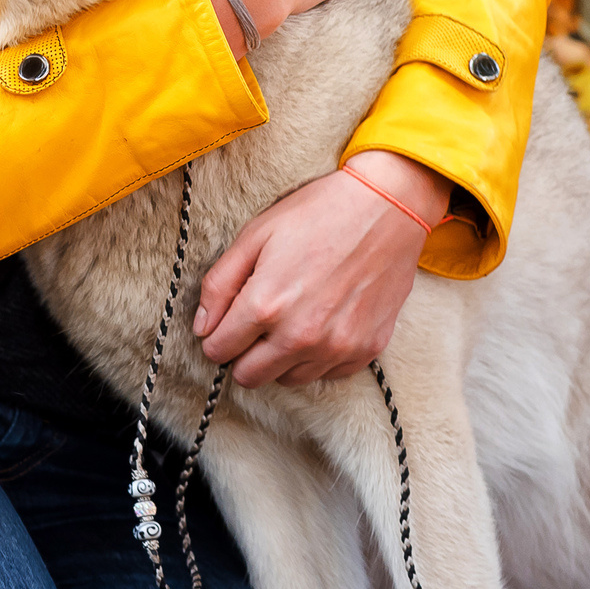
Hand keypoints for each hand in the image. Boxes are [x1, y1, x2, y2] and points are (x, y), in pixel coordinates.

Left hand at [191, 151, 450, 386]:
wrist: (387, 207)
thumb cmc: (317, 214)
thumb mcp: (255, 235)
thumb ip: (220, 284)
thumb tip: (203, 327)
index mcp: (266, 304)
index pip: (218, 350)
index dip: (216, 337)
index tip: (227, 323)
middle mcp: (300, 335)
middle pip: (250, 376)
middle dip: (243, 354)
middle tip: (255, 325)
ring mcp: (336, 346)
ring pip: (287, 380)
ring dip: (280, 359)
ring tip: (290, 320)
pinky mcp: (365, 350)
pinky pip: (326, 375)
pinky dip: (317, 358)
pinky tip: (320, 324)